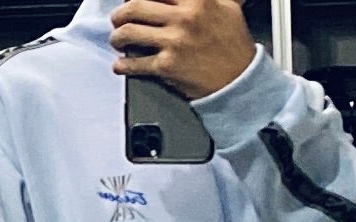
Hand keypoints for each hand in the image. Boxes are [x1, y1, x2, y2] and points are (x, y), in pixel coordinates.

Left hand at [111, 0, 255, 100]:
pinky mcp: (167, 66)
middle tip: (118, 18)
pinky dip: (123, 65)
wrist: (238, 79)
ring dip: (117, 37)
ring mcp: (174, 42)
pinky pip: (135, 64)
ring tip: (117, 40)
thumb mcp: (226, 6)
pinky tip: (120, 64)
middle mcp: (183, 17)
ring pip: (130, 32)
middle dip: (121, 12)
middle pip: (136, 6)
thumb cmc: (233, 44)